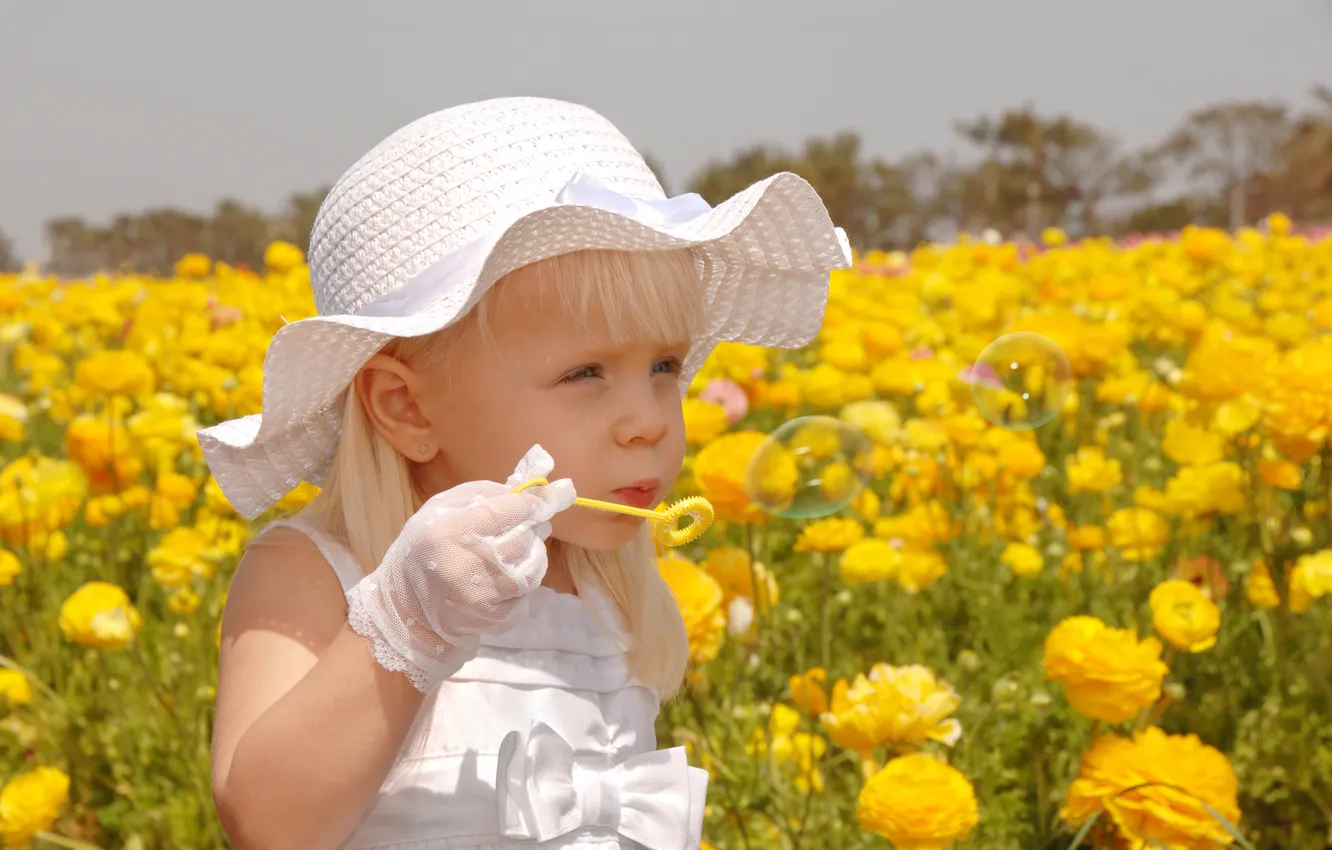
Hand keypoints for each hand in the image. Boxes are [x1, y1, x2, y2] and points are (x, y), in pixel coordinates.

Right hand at [344, 445, 574, 691]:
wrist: (407, 606)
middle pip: (524, 537)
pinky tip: (505, 574)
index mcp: (447, 531)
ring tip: (514, 549)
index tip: (539, 501)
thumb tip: (531, 487)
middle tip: (522, 525)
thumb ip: (485, 492)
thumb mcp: (442, 508)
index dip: (530, 504)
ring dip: (531, 554)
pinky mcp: (495, 617)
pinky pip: (529, 590)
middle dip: (528, 529)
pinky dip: (524, 578)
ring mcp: (483, 596)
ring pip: (534, 565)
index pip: (508, 511)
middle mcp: (466, 565)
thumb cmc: (425, 547)